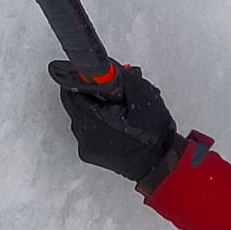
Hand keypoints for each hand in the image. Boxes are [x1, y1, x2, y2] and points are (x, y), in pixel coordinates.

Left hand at [49, 60, 183, 192]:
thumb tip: (105, 66)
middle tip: (116, 95)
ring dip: (98, 110)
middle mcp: (85, 135)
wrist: (159, 163)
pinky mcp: (90, 154)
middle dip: (95, 95)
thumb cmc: (152, 133)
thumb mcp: (141, 94)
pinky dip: (100, 124)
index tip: (94, 77)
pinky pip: (88, 131)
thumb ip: (120, 76)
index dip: (83, 81)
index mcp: (95, 120)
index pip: (71, 92)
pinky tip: (118, 125)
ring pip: (84, 117)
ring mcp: (86, 147)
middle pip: (78, 104)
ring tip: (121, 112)